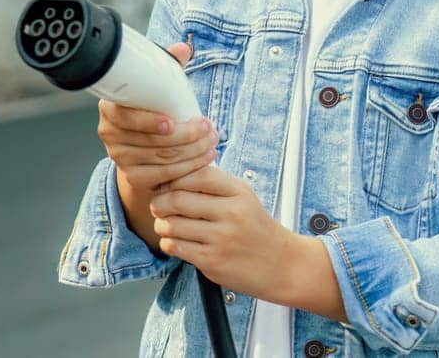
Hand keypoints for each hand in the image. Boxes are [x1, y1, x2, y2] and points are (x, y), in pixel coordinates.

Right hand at [97, 42, 217, 191]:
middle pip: (150, 141)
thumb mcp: (156, 85)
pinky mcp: (134, 177)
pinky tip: (205, 158)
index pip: (124, 117)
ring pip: (161, 158)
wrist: (140, 145)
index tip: (171, 122)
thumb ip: (167, 66)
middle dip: (185, 136)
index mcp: (110, 107)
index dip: (146, 121)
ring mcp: (120, 158)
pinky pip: (165, 175)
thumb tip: (183, 48)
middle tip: (209, 128)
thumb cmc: (150, 108)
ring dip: (192, 151)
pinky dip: (188, 168)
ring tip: (212, 141)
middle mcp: (109, 134)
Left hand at [147, 165, 297, 298]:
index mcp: (237, 191)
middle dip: (159, 202)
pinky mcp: (212, 261)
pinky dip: (168, 242)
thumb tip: (174, 173)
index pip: (195, 174)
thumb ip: (213, 182)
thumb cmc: (255, 227)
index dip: (173, 178)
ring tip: (166, 224)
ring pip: (171, 224)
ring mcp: (221, 238)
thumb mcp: (243, 196)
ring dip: (161, 224)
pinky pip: (174, 246)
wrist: (281, 264)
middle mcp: (230, 213)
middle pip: (177, 198)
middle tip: (157, 206)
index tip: (166, 185)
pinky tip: (175, 241)